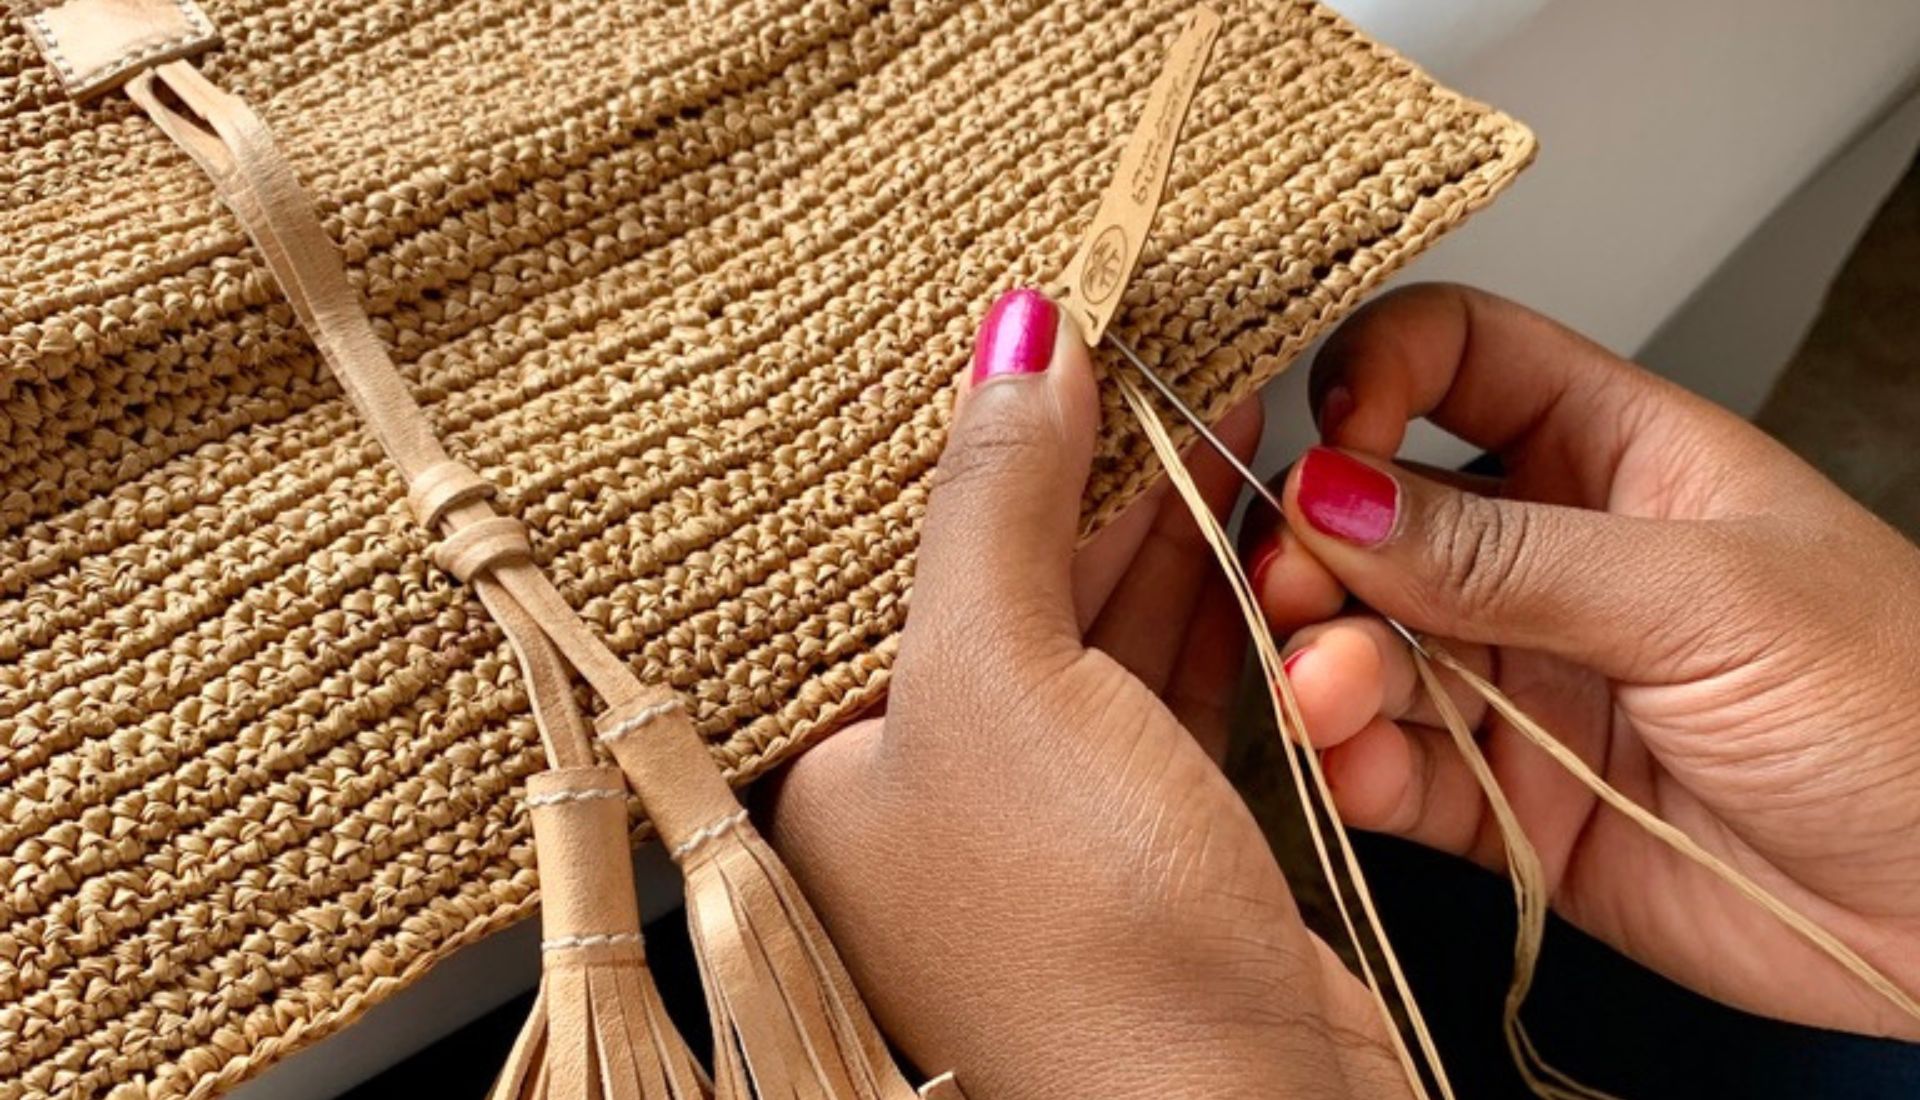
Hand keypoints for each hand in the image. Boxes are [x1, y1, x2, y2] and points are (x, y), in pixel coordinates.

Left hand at [764, 290, 1410, 1099]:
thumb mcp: (1000, 687)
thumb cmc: (1084, 951)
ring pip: (1090, 629)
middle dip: (1071, 465)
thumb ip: (994, 506)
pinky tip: (1242, 514)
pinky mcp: (1150, 835)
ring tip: (1209, 394)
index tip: (1018, 340)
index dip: (947, 443)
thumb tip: (1012, 342)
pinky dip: (1204, 597)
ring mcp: (1043, 818)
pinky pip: (1163, 684)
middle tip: (1136, 342)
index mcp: (827, 766)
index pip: (874, 559)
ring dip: (1155, 517)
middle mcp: (924, 794)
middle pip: (992, 582)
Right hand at [1248, 283, 1919, 1038]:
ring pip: (1367, 645)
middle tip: (1293, 584)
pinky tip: (1350, 761)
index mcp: (1618, 452)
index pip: (1457, 360)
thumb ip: (1504, 554)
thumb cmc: (1906, 714)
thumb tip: (1333, 492)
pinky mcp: (1507, 800)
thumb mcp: (1706, 596)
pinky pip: (1391, 768)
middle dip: (1316, 544)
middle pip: (1378, 512)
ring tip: (1329, 688)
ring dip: (1324, 661)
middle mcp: (1550, 558)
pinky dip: (1350, 765)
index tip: (1333, 441)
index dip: (1376, 376)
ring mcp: (1522, 680)